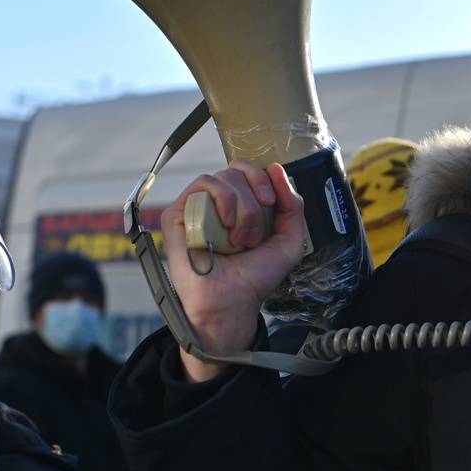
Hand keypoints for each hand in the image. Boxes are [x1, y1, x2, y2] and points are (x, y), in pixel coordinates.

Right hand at [158, 161, 306, 382]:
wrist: (232, 302)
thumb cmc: (255, 277)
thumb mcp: (289, 240)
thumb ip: (292, 204)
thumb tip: (277, 168)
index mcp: (240, 205)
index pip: (248, 170)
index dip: (263, 178)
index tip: (272, 202)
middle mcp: (217, 203)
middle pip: (237, 172)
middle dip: (255, 202)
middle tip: (254, 235)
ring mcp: (196, 207)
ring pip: (223, 177)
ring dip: (242, 207)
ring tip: (241, 238)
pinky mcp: (178, 213)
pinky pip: (202, 185)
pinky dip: (223, 200)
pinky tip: (227, 227)